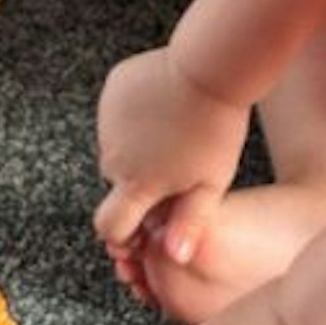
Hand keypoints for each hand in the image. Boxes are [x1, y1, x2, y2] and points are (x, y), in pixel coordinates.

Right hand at [95, 47, 250, 266]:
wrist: (209, 67)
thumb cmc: (217, 127)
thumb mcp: (211, 182)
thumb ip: (189, 223)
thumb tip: (175, 258)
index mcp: (138, 183)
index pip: (109, 225)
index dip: (122, 232)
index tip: (141, 224)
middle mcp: (114, 155)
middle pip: (117, 181)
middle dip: (138, 180)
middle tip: (175, 163)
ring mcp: (109, 119)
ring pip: (118, 145)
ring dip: (136, 145)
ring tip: (175, 129)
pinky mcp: (113, 88)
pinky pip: (118, 111)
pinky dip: (133, 113)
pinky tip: (164, 104)